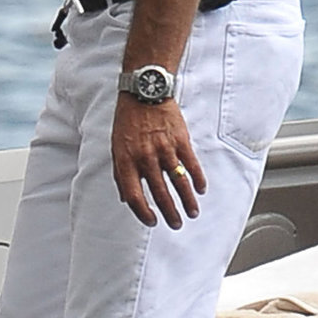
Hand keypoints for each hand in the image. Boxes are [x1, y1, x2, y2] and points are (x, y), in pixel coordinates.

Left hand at [111, 95, 205, 228]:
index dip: (143, 213)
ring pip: (178, 182)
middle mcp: (145, 158)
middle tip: (176, 224)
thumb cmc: (128, 120)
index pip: (134, 195)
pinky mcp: (180, 141)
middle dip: (169, 213)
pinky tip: (201, 190)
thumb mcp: (116, 146)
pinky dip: (198, 180)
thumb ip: (120, 173)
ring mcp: (164, 149)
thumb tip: (125, 198)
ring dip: (187, 201)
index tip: (151, 221)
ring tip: (192, 213)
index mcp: (126, 160)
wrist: (144, 93)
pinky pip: (191, 165)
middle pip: (159, 193)